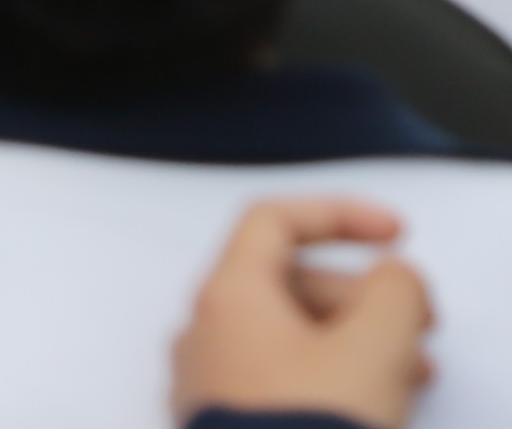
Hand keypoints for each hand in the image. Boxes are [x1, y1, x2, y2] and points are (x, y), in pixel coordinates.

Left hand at [173, 196, 433, 428]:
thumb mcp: (374, 348)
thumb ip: (393, 293)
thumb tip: (393, 277)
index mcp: (227, 296)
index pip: (274, 222)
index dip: (340, 216)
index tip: (397, 236)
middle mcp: (206, 330)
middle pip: (289, 282)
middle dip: (363, 296)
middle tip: (418, 324)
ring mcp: (212, 380)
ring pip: (292, 335)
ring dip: (356, 340)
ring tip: (410, 374)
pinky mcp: (229, 423)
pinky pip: (282, 377)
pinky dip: (332, 375)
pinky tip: (375, 403)